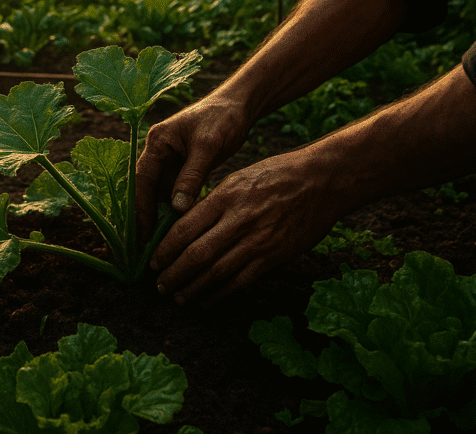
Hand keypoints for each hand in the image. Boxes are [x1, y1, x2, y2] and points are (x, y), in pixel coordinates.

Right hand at [135, 92, 251, 240]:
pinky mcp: (184, 169)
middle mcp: (159, 152)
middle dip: (146, 218)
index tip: (143, 235)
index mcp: (157, 142)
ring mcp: (170, 161)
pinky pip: (175, 194)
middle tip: (147, 248)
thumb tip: (177, 208)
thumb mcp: (208, 146)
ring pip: (160, 195)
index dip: (140, 209)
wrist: (241, 106)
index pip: (142, 180)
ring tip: (161, 246)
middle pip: (146, 191)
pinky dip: (176, 212)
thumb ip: (192, 175)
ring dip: (160, 218)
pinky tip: (179, 232)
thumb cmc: (223, 118)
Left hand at [149, 148, 347, 305]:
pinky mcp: (275, 256)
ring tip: (178, 298)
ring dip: (193, 289)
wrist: (322, 180)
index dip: (165, 249)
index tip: (153, 262)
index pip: (185, 228)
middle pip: (196, 254)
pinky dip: (221, 294)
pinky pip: (241, 281)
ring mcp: (258, 240)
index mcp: (225, 197)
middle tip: (159, 286)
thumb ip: (213, 202)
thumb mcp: (239, 179)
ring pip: (216, 272)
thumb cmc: (277, 175)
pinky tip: (207, 300)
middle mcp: (239, 220)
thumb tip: (185, 226)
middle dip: (174, 274)